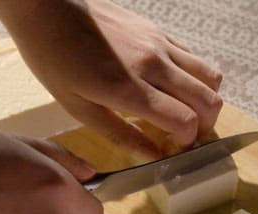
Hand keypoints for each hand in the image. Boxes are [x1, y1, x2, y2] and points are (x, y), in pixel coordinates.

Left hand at [0, 0, 222, 155]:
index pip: (185, 120)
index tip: (175, 148)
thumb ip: (119, 134)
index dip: (188, 141)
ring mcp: (159, 44)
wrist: (47, 10)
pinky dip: (196, 77)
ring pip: (211, 76)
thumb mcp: (78, 108)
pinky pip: (194, 57)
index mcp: (129, 89)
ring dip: (206, 100)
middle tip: (185, 135)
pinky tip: (174, 87)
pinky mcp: (158, 31)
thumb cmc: (54, 59)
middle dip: (205, 125)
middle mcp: (153, 64)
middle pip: (209, 100)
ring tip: (185, 111)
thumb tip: (152, 155)